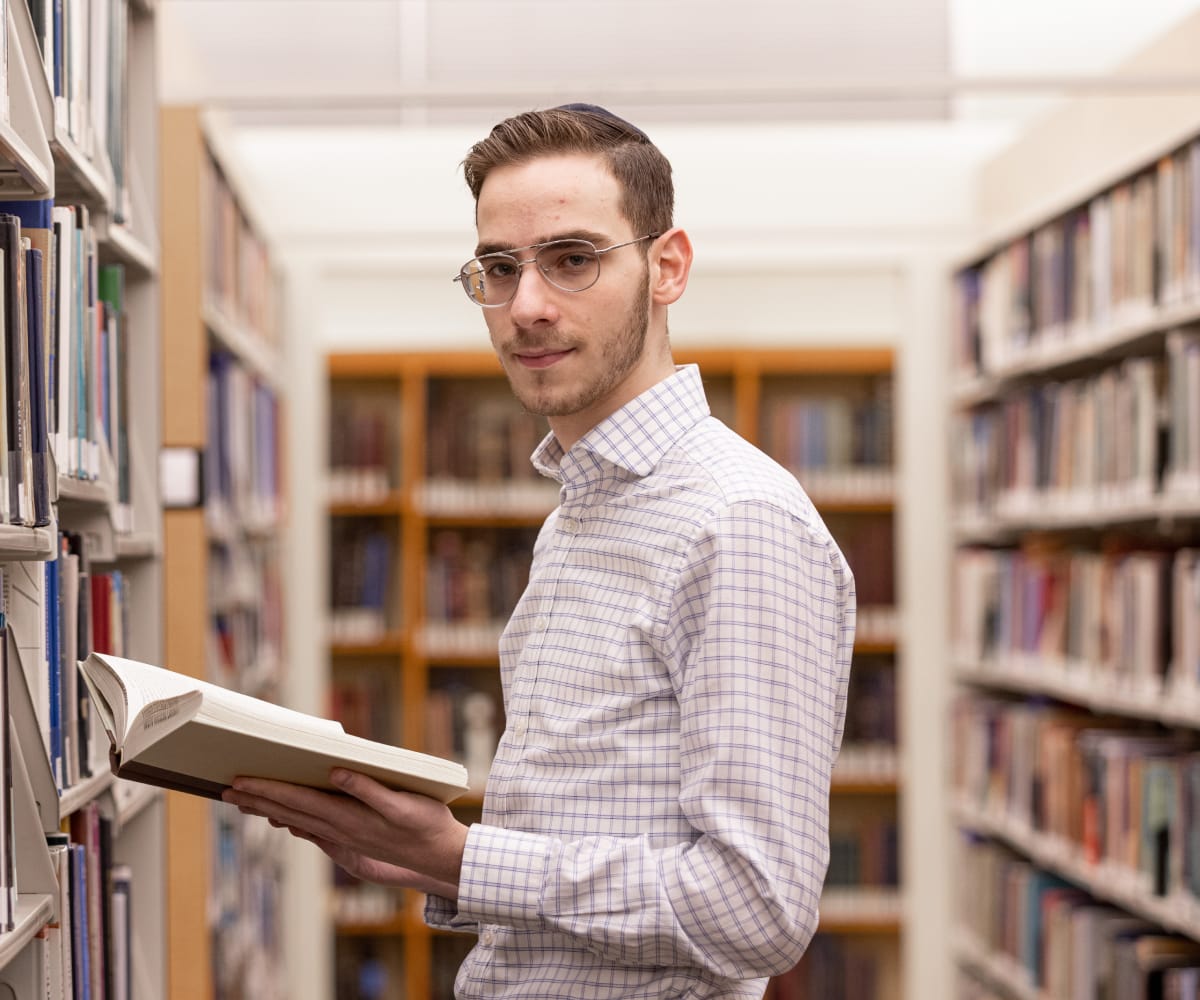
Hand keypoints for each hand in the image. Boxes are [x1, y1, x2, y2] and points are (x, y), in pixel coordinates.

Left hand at [222, 769, 468, 898]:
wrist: (441, 859)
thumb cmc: (426, 825)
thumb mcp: (403, 802)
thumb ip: (368, 788)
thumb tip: (337, 772)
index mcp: (347, 816)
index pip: (297, 799)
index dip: (267, 789)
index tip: (240, 781)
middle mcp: (340, 829)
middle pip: (290, 811)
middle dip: (257, 799)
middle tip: (227, 789)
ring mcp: (344, 838)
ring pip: (298, 822)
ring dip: (270, 811)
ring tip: (245, 802)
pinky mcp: (352, 842)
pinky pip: (314, 831)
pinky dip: (294, 823)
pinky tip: (285, 821)